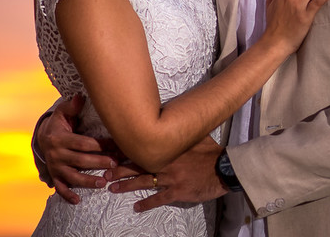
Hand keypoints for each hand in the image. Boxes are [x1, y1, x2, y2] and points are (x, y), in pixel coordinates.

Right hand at [37, 93, 119, 203]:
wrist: (42, 137)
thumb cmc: (60, 123)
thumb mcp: (63, 112)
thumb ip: (72, 106)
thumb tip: (80, 97)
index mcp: (60, 138)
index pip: (83, 143)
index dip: (99, 144)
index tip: (116, 145)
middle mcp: (56, 154)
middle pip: (80, 160)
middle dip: (99, 163)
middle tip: (115, 164)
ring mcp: (55, 167)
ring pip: (72, 177)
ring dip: (88, 181)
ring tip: (103, 183)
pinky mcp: (54, 176)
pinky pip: (61, 188)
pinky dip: (68, 195)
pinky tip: (78, 200)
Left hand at [107, 136, 226, 211]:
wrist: (225, 168)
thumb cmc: (213, 152)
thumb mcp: (198, 136)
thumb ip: (184, 132)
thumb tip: (175, 120)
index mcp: (170, 149)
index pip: (143, 148)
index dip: (127, 150)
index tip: (113, 151)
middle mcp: (166, 162)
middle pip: (138, 165)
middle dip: (120, 168)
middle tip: (105, 171)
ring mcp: (171, 178)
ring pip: (143, 181)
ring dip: (126, 185)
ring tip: (112, 188)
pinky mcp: (178, 191)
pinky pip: (159, 198)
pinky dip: (146, 203)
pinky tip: (136, 207)